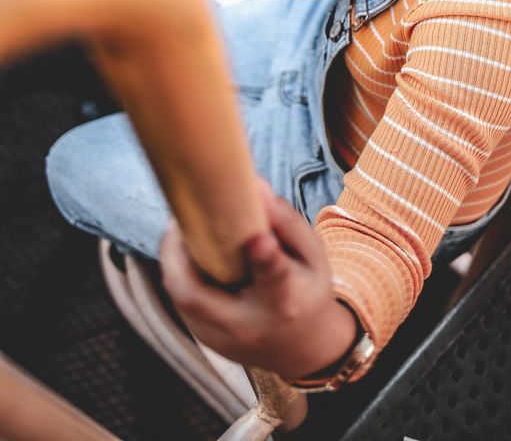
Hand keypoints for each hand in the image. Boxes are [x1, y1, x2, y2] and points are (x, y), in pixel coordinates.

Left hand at [159, 179, 357, 380]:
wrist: (303, 349)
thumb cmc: (308, 291)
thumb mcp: (313, 255)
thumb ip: (287, 221)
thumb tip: (256, 185)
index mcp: (285, 301)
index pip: (273, 280)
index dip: (264, 258)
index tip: (259, 238)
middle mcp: (248, 325)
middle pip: (198, 297)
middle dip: (177, 255)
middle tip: (179, 216)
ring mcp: (220, 338)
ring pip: (181, 298)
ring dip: (174, 260)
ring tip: (179, 225)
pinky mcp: (205, 340)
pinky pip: (182, 301)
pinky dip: (180, 273)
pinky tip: (185, 250)